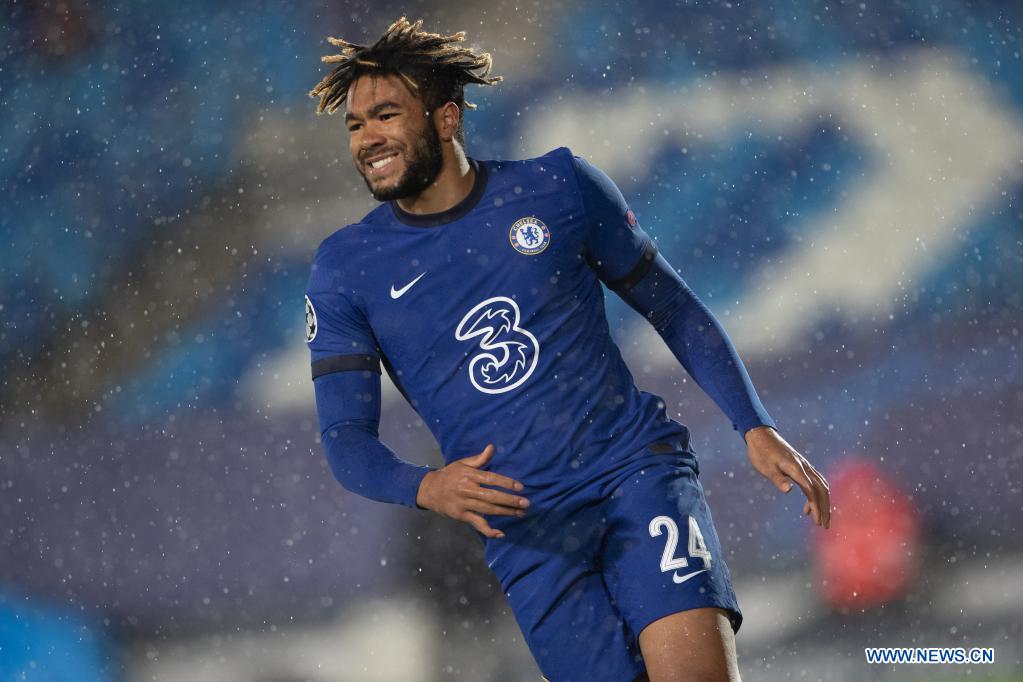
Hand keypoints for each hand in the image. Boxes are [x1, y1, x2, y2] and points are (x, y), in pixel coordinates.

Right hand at [415, 443, 529, 538]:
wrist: (429, 490)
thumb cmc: (449, 475)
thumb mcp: (462, 464)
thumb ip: (479, 458)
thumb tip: (492, 447)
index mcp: (469, 475)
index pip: (491, 478)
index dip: (506, 483)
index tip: (520, 487)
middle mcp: (467, 490)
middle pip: (491, 496)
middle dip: (510, 500)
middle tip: (526, 503)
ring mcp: (464, 504)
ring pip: (487, 510)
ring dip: (505, 512)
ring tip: (520, 513)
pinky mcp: (461, 516)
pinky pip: (477, 524)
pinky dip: (488, 530)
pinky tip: (501, 533)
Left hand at [745, 426, 830, 528]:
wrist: (762, 435)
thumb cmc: (761, 452)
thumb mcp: (766, 468)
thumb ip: (778, 479)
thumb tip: (789, 490)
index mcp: (797, 469)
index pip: (811, 491)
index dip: (816, 507)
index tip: (817, 522)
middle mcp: (805, 467)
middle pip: (821, 490)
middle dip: (825, 509)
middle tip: (824, 526)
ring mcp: (805, 466)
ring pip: (821, 486)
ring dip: (824, 503)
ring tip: (821, 519)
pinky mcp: (803, 466)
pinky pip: (816, 482)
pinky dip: (817, 495)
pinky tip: (808, 505)